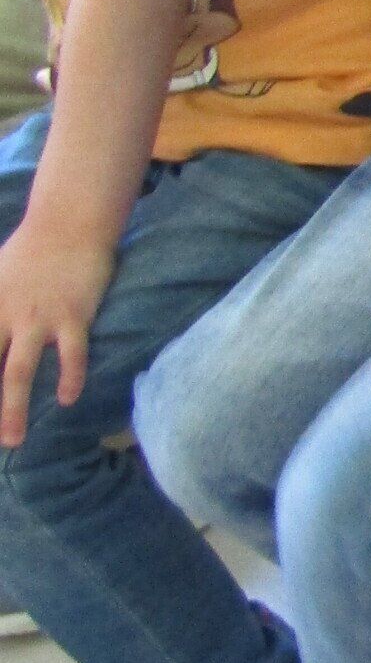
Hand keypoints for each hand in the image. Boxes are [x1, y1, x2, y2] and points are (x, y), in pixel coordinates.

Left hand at [0, 216, 115, 443]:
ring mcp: (38, 318)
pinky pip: (71, 355)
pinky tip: (67, 399)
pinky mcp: (72, 316)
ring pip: (18, 371)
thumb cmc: (30, 251)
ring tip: (13, 439)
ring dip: (13, 409)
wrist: (70, 223)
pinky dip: (69, 378)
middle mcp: (5, 315)